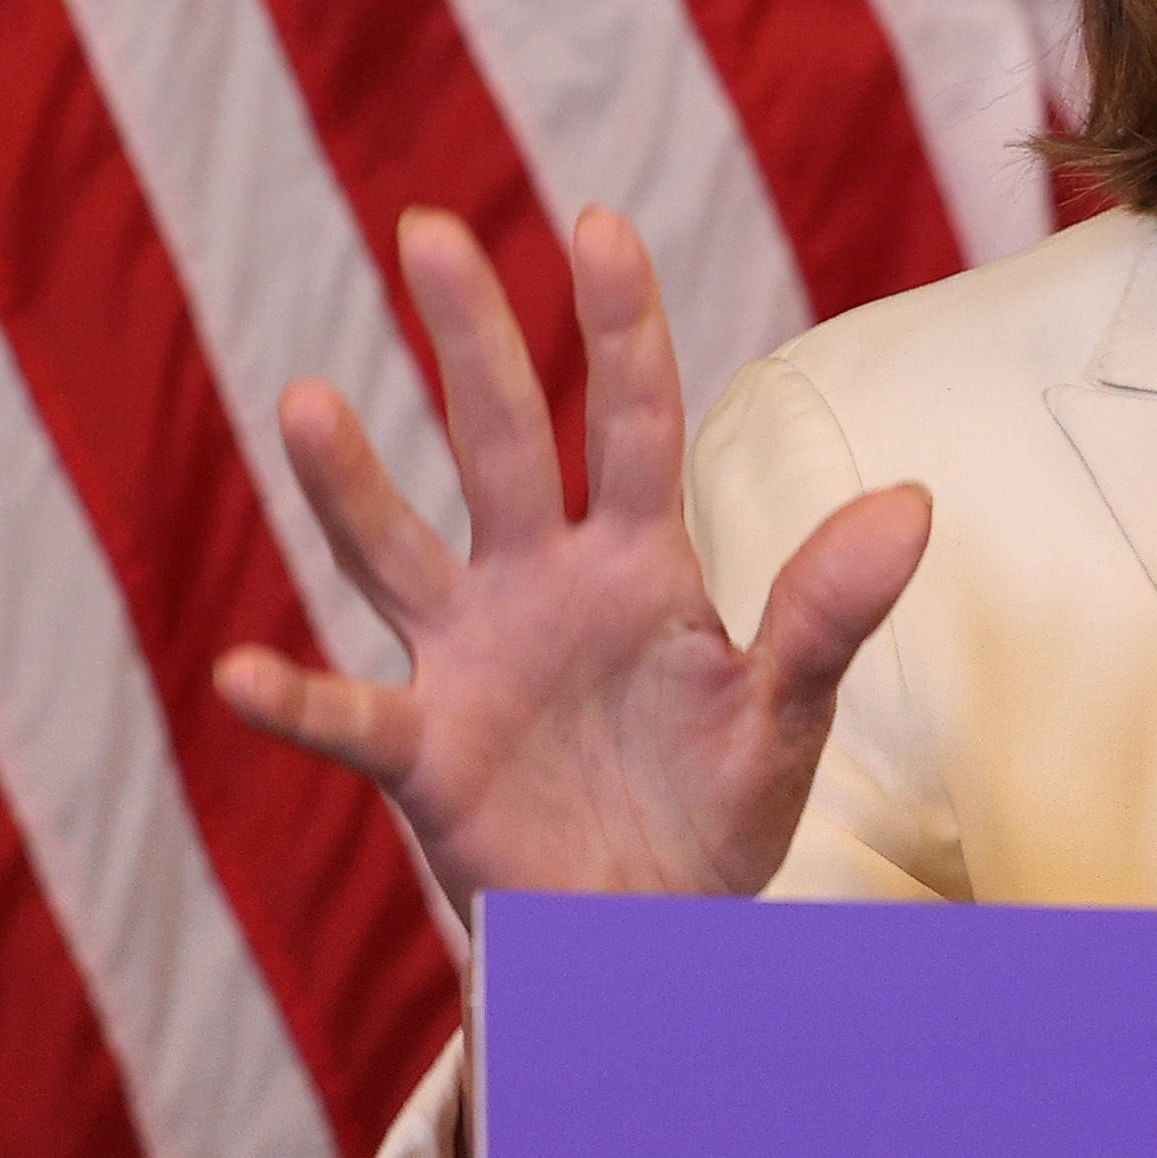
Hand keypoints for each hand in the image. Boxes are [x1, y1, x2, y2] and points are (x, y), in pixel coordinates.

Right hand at [214, 208, 927, 911]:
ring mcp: (469, 658)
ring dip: (350, 483)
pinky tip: (242, 671)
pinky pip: (350, 718)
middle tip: (429, 226)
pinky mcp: (424, 752)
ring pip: (398, 549)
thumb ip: (829, 611)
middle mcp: (538, 583)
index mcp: (637, 560)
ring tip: (308, 401)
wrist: (654, 934)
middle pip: (499, 441)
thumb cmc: (715, 809)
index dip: (616, 326)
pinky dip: (297, 699)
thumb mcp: (785, 712)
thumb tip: (914, 504)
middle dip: (469, 338)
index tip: (596, 223)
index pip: (629, 419)